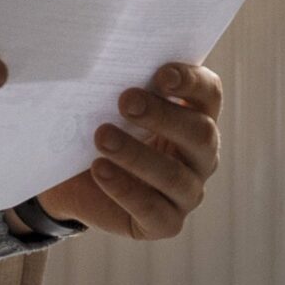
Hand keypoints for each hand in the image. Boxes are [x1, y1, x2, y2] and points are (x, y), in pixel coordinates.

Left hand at [31, 62, 222, 241]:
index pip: (209, 94)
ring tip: (102, 137)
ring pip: (175, 175)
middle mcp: (202, 155)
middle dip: (163, 116)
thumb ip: (122, 85)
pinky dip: (125, 189)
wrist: (75, 181)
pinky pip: (152, 209)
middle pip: (200, 133)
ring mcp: (188, 192)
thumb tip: (106, 61)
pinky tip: (99, 170)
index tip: (160, 74)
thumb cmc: (101, 130)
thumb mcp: (111, 105)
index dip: (191, 82)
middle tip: (125, 101)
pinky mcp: (167, 223)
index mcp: (197, 116)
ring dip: (137, 154)